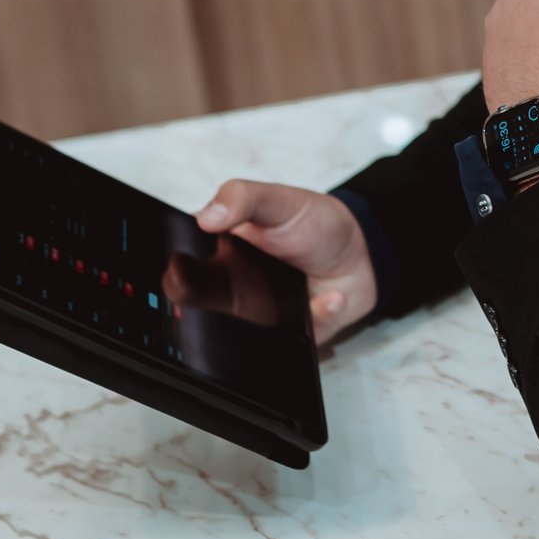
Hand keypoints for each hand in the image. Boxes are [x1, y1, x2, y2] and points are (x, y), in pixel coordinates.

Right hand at [184, 181, 375, 345]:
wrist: (362, 250)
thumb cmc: (313, 223)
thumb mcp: (277, 200)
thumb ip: (241, 198)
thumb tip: (206, 216)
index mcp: (220, 258)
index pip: (180, 272)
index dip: (175, 275)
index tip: (180, 269)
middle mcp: (234, 292)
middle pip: (201, 313)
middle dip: (202, 313)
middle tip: (231, 290)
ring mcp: (260, 318)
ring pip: (244, 339)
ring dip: (267, 320)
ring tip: (291, 293)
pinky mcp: (291, 337)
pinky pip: (298, 340)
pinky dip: (318, 316)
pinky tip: (329, 297)